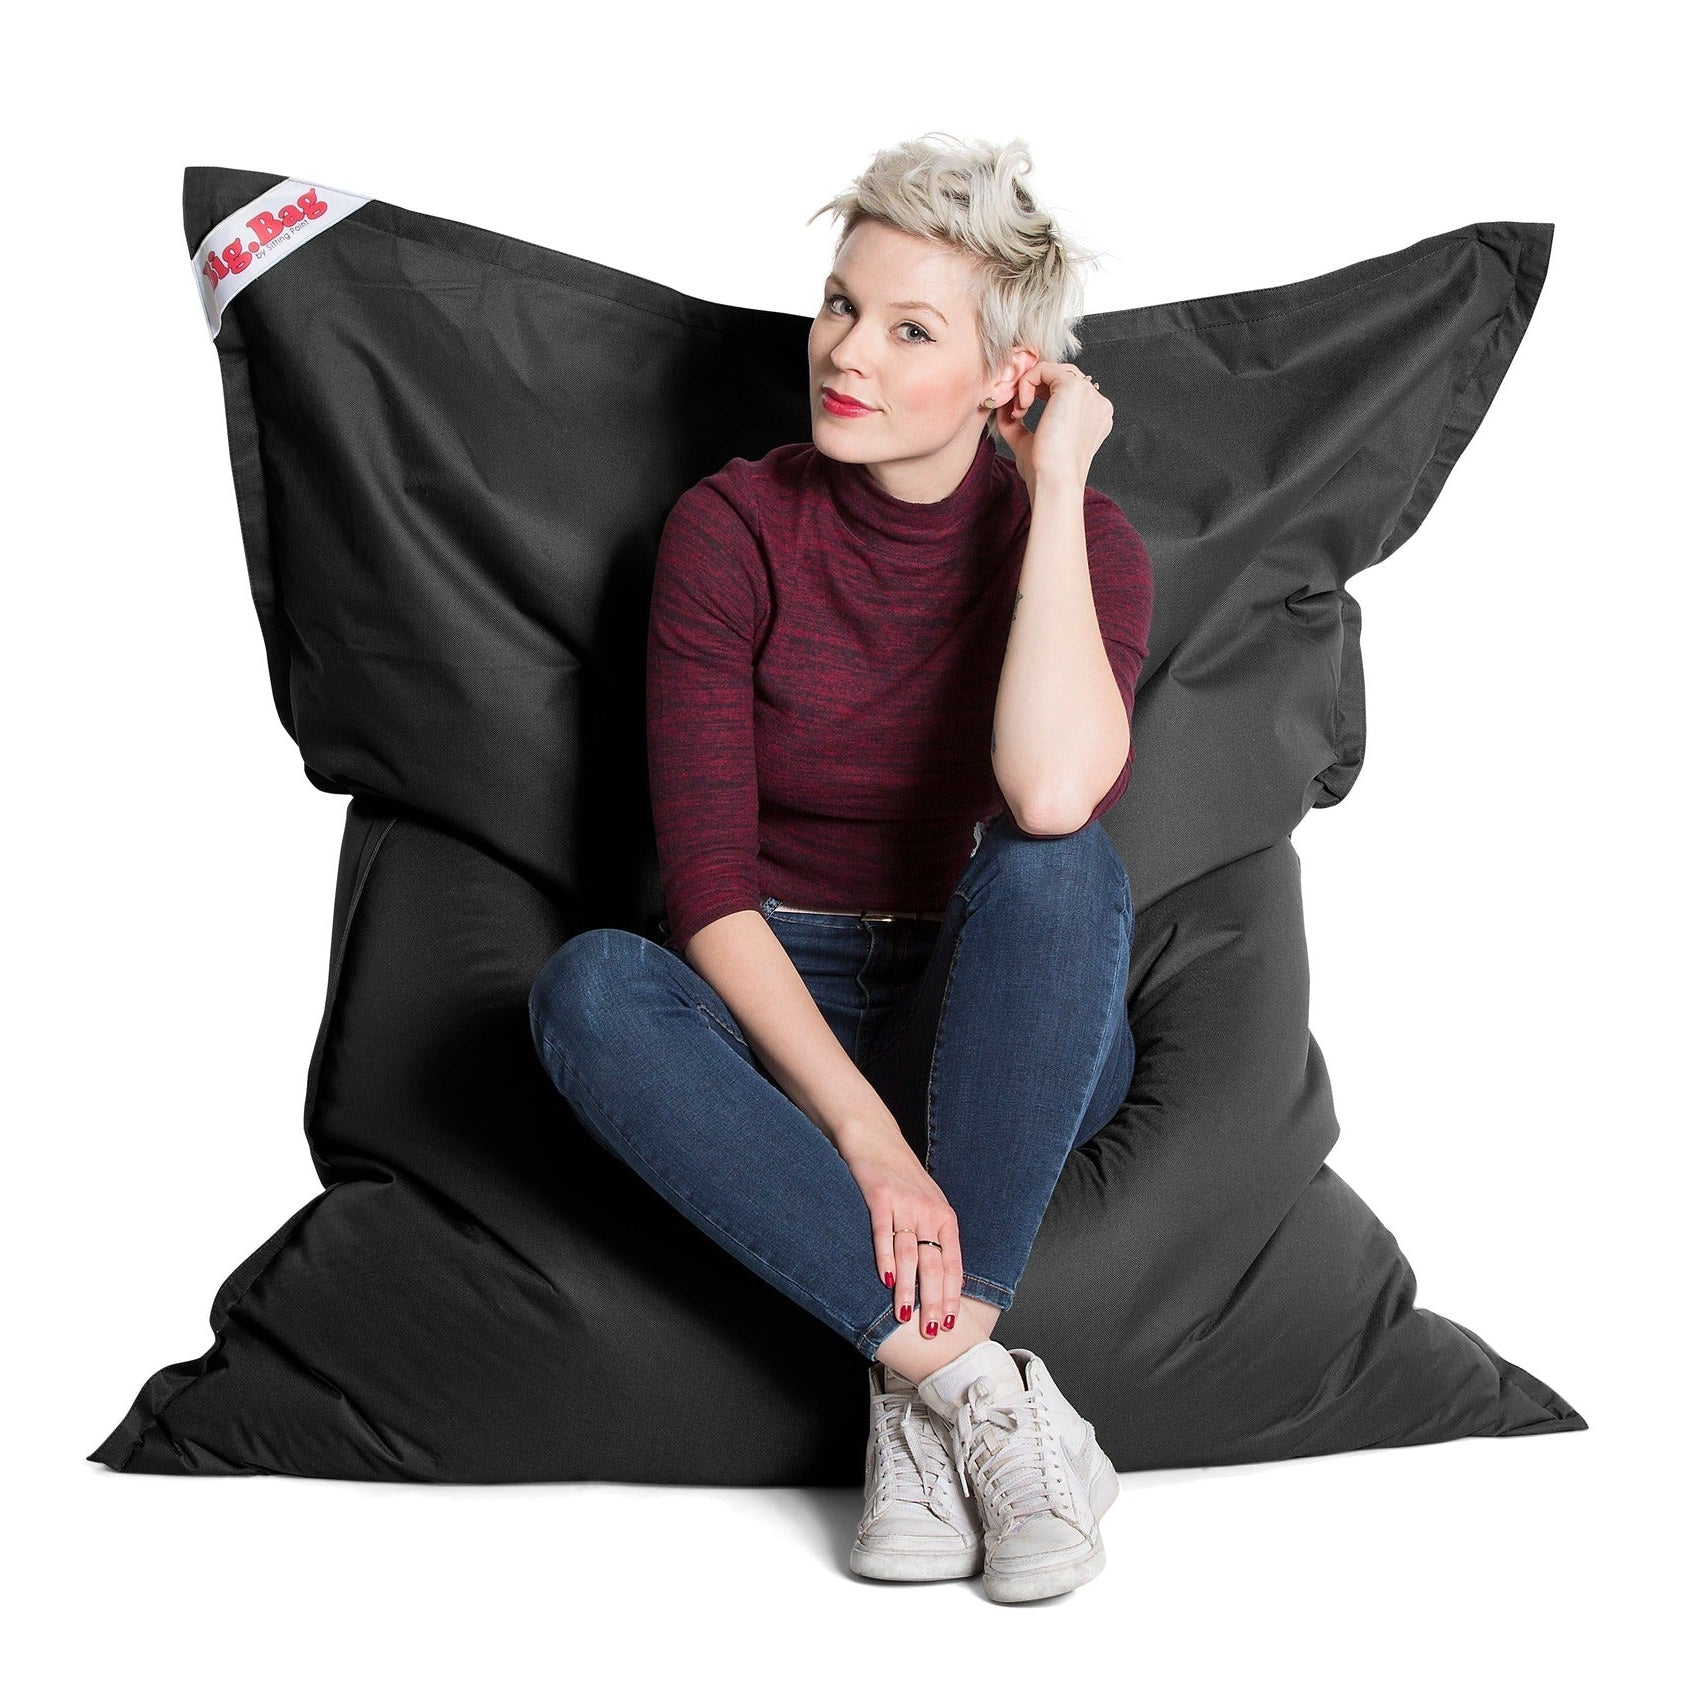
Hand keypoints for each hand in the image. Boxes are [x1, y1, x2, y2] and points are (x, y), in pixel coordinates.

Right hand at [840, 1125, 963, 1337]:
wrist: (875, 1137)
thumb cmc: (901, 1175)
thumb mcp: (926, 1203)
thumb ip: (932, 1234)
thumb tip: (937, 1278)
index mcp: (944, 1216)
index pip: (953, 1262)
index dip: (952, 1294)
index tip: (951, 1322)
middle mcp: (928, 1211)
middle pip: (934, 1263)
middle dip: (934, 1300)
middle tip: (932, 1330)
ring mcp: (904, 1204)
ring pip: (910, 1253)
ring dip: (908, 1288)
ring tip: (904, 1317)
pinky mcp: (879, 1196)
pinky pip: (883, 1232)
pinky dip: (884, 1257)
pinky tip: (885, 1280)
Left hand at [990, 360, 1113, 496]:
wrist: (1054, 482)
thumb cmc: (1044, 472)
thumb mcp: (1028, 443)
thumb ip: (1018, 424)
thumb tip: (1005, 405)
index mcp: (1093, 417)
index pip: (1066, 389)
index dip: (1038, 394)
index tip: (1019, 415)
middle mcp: (1097, 404)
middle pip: (1061, 376)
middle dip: (1033, 387)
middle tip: (1016, 412)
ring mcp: (1089, 395)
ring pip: (1052, 370)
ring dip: (1028, 385)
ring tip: (1019, 411)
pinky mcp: (1074, 388)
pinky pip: (1044, 368)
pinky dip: (1026, 382)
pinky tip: (1022, 405)